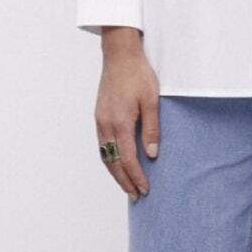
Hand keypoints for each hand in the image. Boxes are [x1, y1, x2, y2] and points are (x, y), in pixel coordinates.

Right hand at [95, 30, 159, 201]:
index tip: (145, 190)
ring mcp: (100, 120)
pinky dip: (109, 159)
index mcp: (119, 122)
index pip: (128, 159)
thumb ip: (152, 128)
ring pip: (104, 155)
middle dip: (124, 181)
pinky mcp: (99, 116)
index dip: (136, 177)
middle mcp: (105, 125)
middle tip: (135, 196)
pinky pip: (102, 145)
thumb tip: (152, 154)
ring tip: (126, 185)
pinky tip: (117, 163)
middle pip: (113, 162)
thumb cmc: (138, 74)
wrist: (119, 54)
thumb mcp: (152, 100)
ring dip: (115, 173)